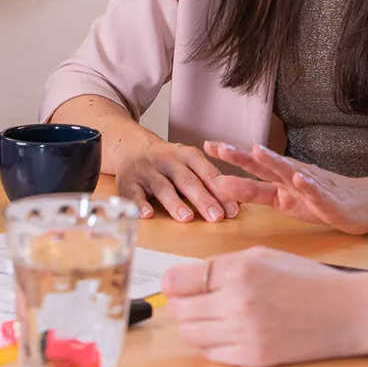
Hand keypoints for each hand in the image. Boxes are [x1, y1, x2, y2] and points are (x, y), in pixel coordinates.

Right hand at [114, 135, 238, 223]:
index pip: (207, 173)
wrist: (130, 148)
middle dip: (203, 198)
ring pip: (162, 186)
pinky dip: (139, 204)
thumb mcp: (189, 163)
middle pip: (187, 180)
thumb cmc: (168, 163)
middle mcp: (168, 161)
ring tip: (187, 218)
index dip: (220, 191)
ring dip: (175, 202)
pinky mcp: (129, 182)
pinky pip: (134, 193)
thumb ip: (210, 181)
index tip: (233, 210)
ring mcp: (147, 171)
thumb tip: (238, 204)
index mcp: (187, 155)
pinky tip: (147, 215)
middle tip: (216, 216)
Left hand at [163, 246, 361, 366]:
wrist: (347, 312)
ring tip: (214, 315)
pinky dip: (213, 344)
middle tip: (196, 300)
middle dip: (182, 304)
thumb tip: (187, 278)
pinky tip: (230, 332)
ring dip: (195, 325)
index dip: (174, 283)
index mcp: (238, 269)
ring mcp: (245, 333)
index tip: (177, 284)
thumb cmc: (305, 278)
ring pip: (190, 335)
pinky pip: (212, 354)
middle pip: (179, 310)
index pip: (178, 281)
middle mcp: (237, 301)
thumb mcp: (262, 255)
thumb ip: (222, 265)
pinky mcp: (254, 358)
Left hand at [202, 141, 367, 234]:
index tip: (206, 145)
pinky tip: (300, 179)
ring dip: (273, 161)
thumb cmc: (321, 200)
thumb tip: (221, 188)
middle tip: (218, 147)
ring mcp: (311, 187)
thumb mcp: (283, 199)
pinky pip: (318, 193)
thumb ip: (256, 193)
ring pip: (289, 172)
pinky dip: (309, 186)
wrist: (364, 204)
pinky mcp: (329, 201)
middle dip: (240, 156)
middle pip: (263, 166)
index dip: (229, 157)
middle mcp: (292, 178)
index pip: (250, 168)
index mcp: (279, 181)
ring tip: (257, 151)